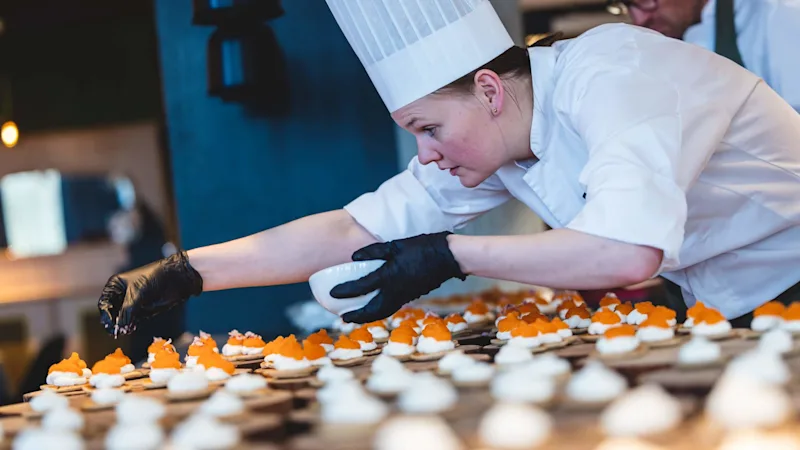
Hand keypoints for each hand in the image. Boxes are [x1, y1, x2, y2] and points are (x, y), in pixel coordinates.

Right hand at [98, 251, 202, 335]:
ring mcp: (131, 304)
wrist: (176, 278)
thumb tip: (119, 328)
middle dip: (113, 322)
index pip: (104, 303)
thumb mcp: (137, 293)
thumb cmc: (155, 278)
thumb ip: (127, 311)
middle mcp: (121, 295)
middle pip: (111, 313)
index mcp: (116, 285)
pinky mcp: (141, 311)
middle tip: (116, 331)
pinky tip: (132, 327)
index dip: (106, 315)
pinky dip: (131, 325)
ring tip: (125, 329)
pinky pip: (132, 321)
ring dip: (122, 326)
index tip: (110, 324)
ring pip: (121, 319)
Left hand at [330, 232, 466, 322]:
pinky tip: (375, 308)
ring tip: (355, 317)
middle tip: (342, 317)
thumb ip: (373, 251)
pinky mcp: (411, 296)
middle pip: (371, 309)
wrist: (448, 257)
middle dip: (356, 315)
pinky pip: (391, 308)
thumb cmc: (422, 247)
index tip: (333, 293)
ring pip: (382, 312)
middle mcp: (395, 290)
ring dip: (367, 317)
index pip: (361, 287)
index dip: (345, 291)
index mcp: (389, 275)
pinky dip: (379, 312)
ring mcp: (404, 295)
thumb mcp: (395, 245)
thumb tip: (354, 257)